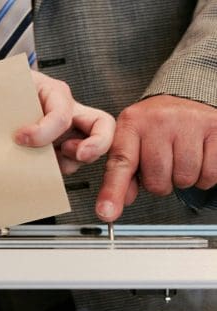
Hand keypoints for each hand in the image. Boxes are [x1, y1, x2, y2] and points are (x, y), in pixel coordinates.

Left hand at [15, 71, 114, 173]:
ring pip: (88, 151)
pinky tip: (42, 167)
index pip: (61, 115)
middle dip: (97, 144)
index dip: (43, 131)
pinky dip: (60, 169)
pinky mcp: (62, 149)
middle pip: (102, 126)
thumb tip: (10, 133)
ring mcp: (69, 133)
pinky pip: (70, 163)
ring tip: (46, 161)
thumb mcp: (7, 89)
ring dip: (71, 162)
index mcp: (55, 93)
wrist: (2, 99)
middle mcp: (69, 113)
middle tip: (80, 155)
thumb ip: (8, 104)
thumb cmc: (7, 91)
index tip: (19, 138)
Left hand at [96, 95, 216, 221]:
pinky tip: (198, 156)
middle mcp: (158, 121)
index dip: (112, 192)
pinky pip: (210, 174)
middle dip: (160, 182)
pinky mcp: (215, 129)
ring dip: (183, 178)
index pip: (121, 164)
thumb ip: (122, 173)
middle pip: (157, 181)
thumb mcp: (131, 142)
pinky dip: (205, 174)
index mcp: (131, 124)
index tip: (106, 212)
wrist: (185, 97)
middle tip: (163, 163)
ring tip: (180, 157)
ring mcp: (189, 123)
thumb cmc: (155, 125)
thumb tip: (118, 201)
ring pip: (184, 179)